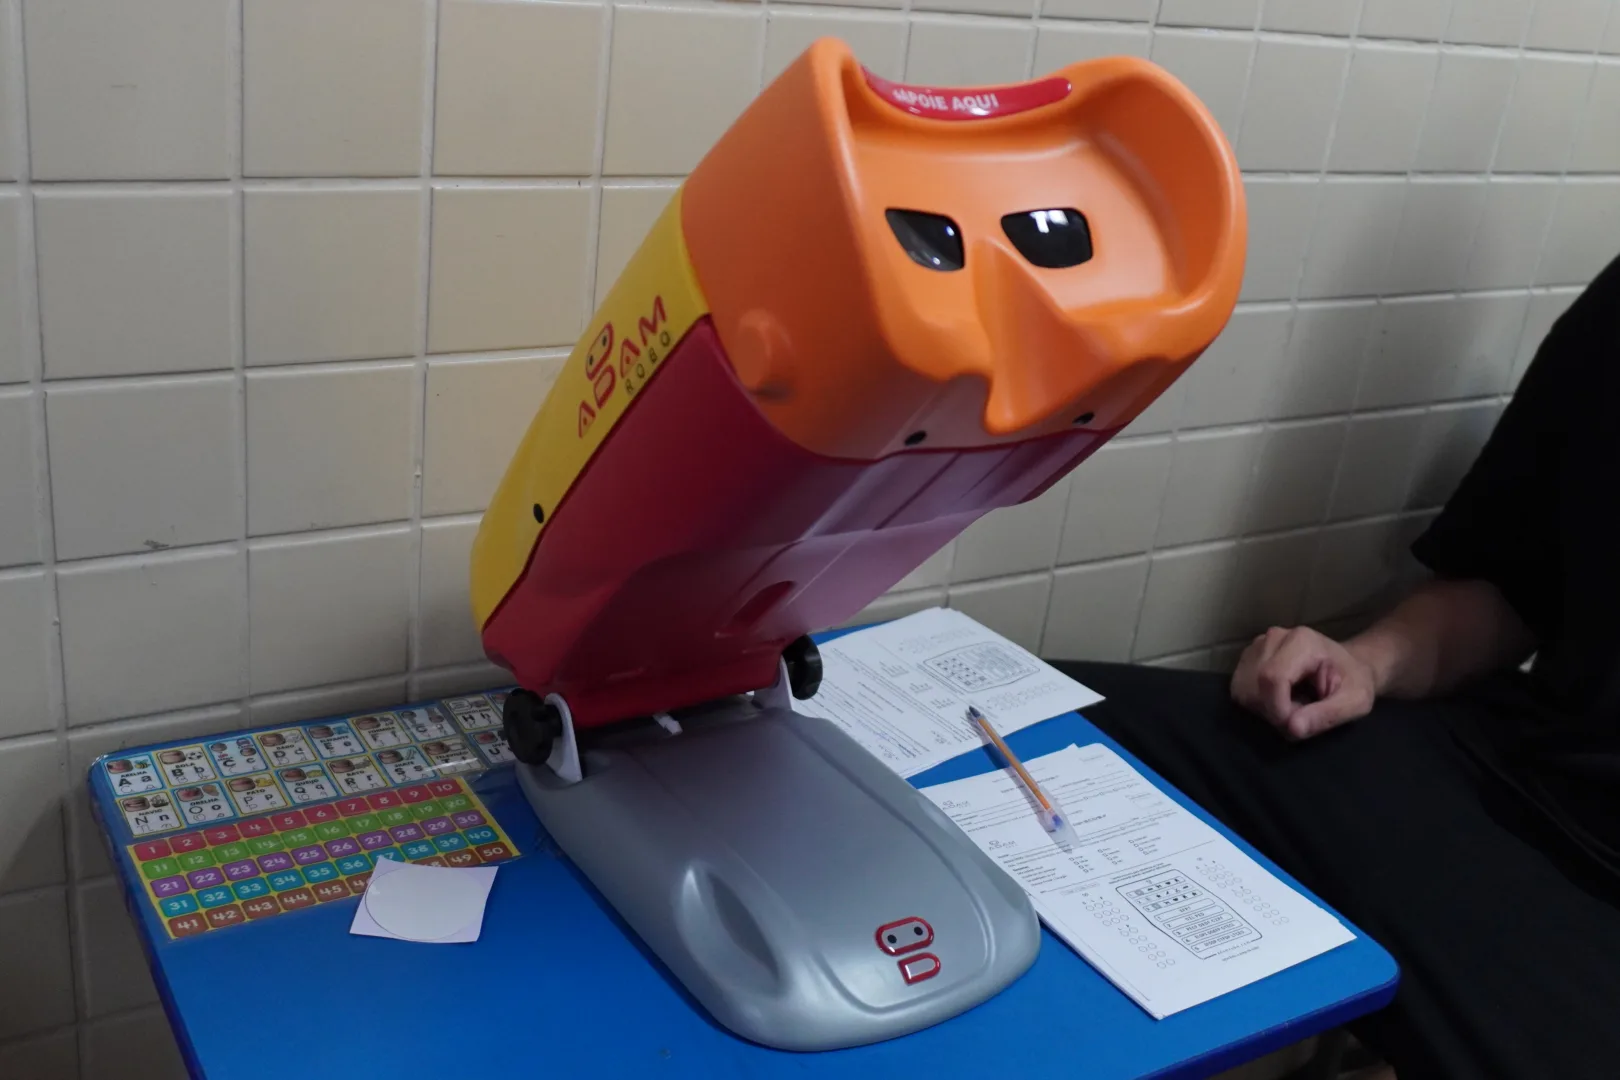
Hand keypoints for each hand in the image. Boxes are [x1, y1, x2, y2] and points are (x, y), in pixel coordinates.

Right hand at [1230, 626, 1377, 739]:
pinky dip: (1256, 702)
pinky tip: (1278, 701)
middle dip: (1272, 711)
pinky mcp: (1248, 657)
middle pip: (1254, 685)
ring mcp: (1258, 645)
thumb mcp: (1355, 703)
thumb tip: (1293, 729)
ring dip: (1263, 708)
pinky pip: (1239, 688)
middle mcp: (1274, 637)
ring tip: (1290, 706)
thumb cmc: (1354, 683)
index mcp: (1302, 641)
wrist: (1348, 667)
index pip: (1272, 678)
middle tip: (1300, 716)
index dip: (1278, 709)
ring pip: (1242, 689)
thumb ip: (1327, 715)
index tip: (1297, 726)